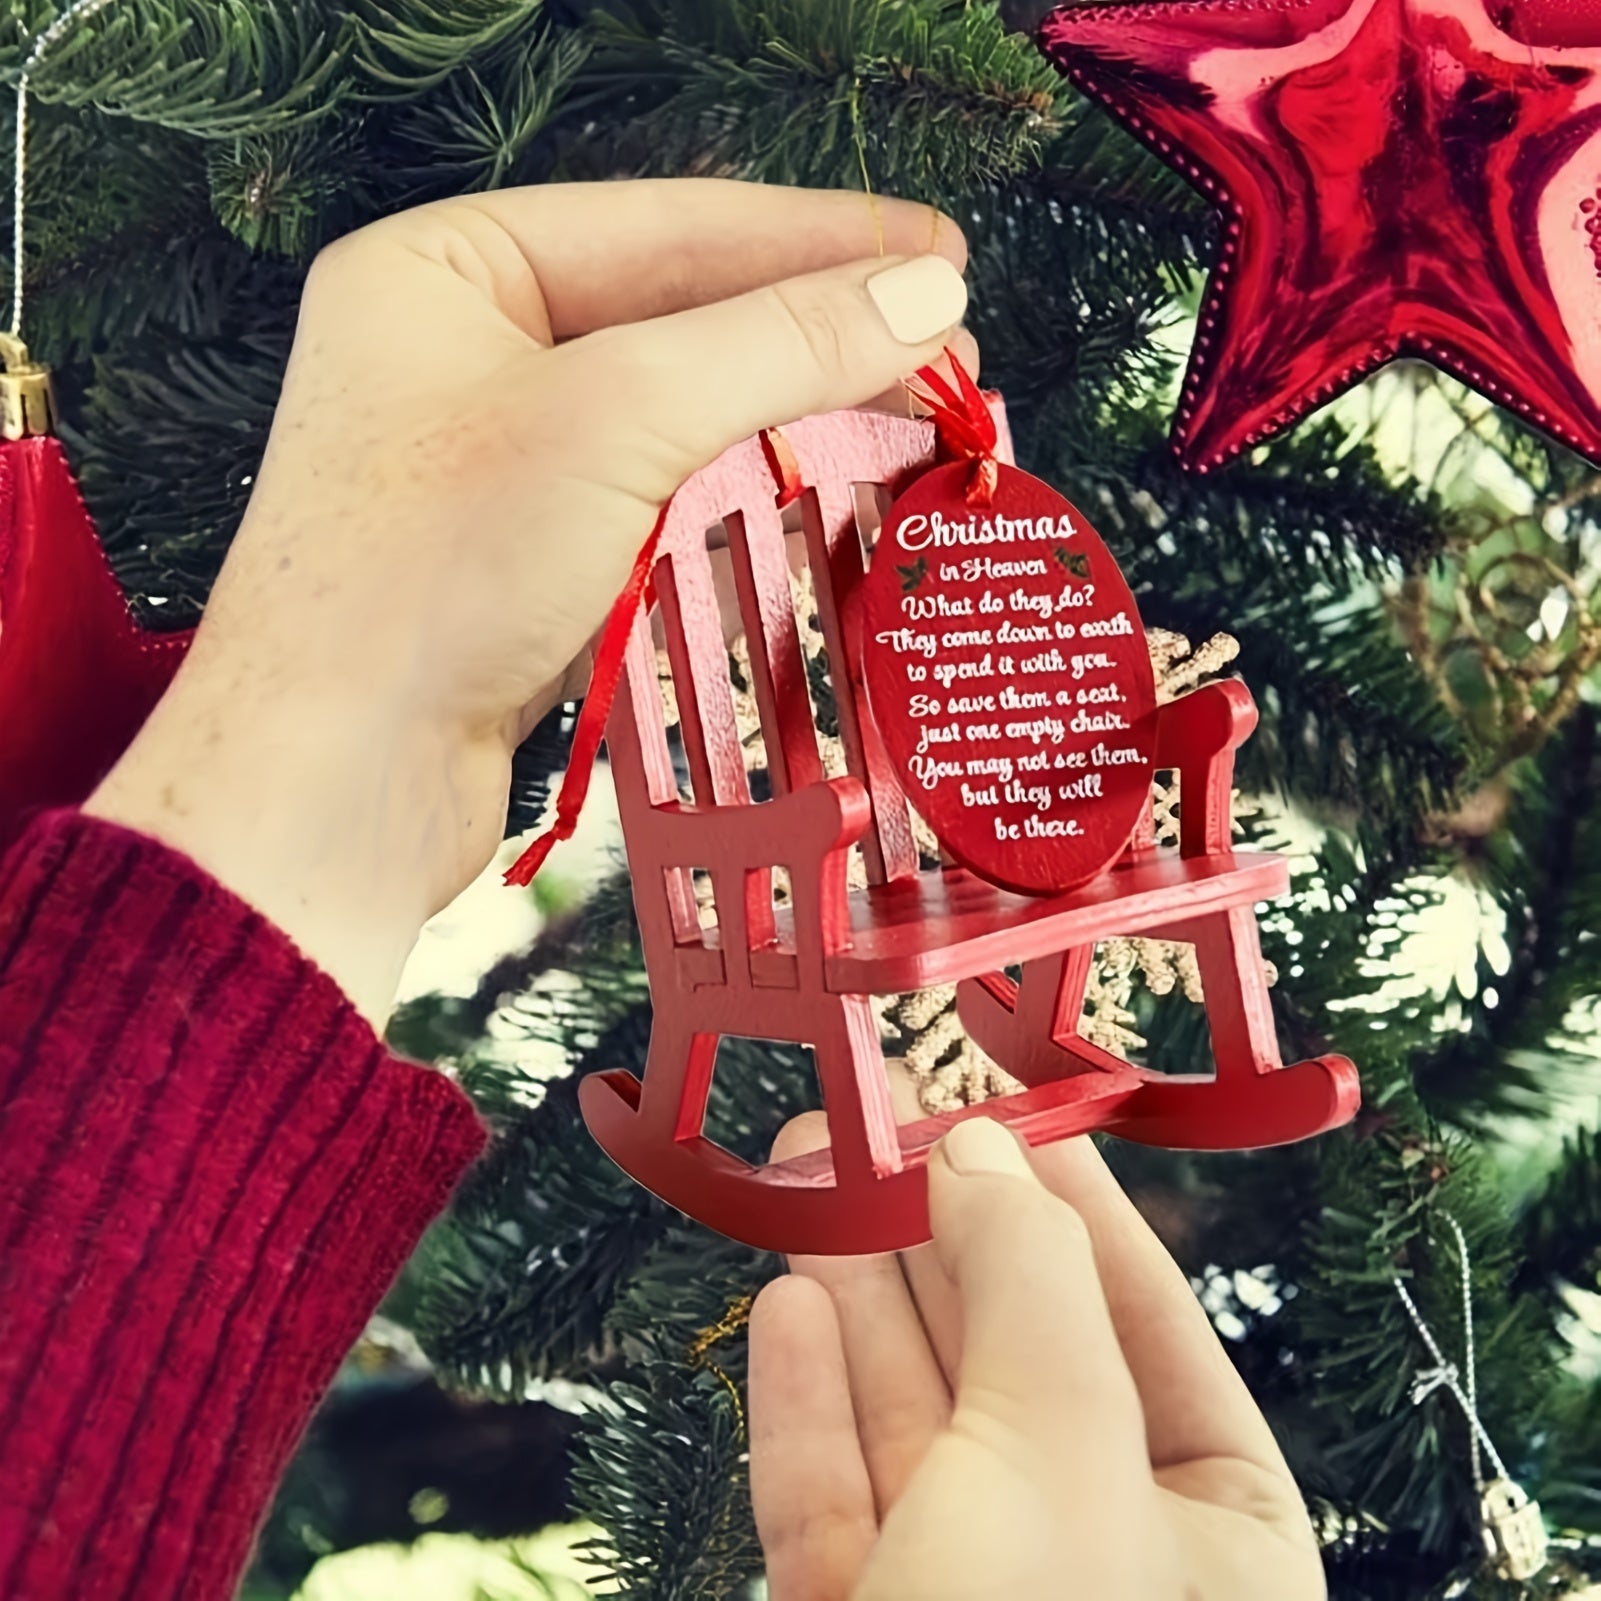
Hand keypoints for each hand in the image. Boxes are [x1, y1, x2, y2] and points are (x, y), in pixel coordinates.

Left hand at [85, 180, 969, 1019]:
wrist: (337, 781)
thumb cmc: (428, 579)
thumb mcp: (616, 423)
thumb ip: (777, 346)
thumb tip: (923, 299)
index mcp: (446, 270)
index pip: (668, 223)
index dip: (817, 238)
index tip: (936, 259)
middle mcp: (462, 351)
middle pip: (677, 316)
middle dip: (812, 334)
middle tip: (944, 345)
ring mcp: (494, 460)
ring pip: (674, 412)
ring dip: (789, 416)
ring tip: (908, 412)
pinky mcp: (524, 557)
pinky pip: (656, 495)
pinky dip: (739, 493)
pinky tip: (815, 488)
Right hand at [750, 1115, 1324, 1600]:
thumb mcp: (1059, 1453)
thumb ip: (1025, 1284)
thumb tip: (983, 1153)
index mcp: (1213, 1538)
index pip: (1147, 1327)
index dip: (1072, 1206)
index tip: (1002, 1105)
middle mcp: (1097, 1565)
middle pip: (1013, 1355)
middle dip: (939, 1232)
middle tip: (875, 1116)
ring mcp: (967, 1599)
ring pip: (913, 1414)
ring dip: (860, 1289)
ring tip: (809, 1170)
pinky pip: (836, 1496)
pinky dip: (808, 1399)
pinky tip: (789, 1303)